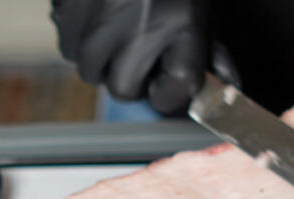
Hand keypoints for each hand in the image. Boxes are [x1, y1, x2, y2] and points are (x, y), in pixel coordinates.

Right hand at [51, 0, 208, 114]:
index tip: (168, 84)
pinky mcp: (68, 4)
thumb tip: (226, 83)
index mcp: (179, 23)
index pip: (171, 91)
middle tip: (139, 57)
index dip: (170, 95)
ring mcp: (98, 14)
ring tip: (117, 34)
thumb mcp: (197, 8)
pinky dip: (79, 38)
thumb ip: (212, 48)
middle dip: (131, 79)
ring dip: (102, 60)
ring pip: (89, 68)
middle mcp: (137, 23)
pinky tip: (97, 19)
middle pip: (123, 89)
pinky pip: (67, 43)